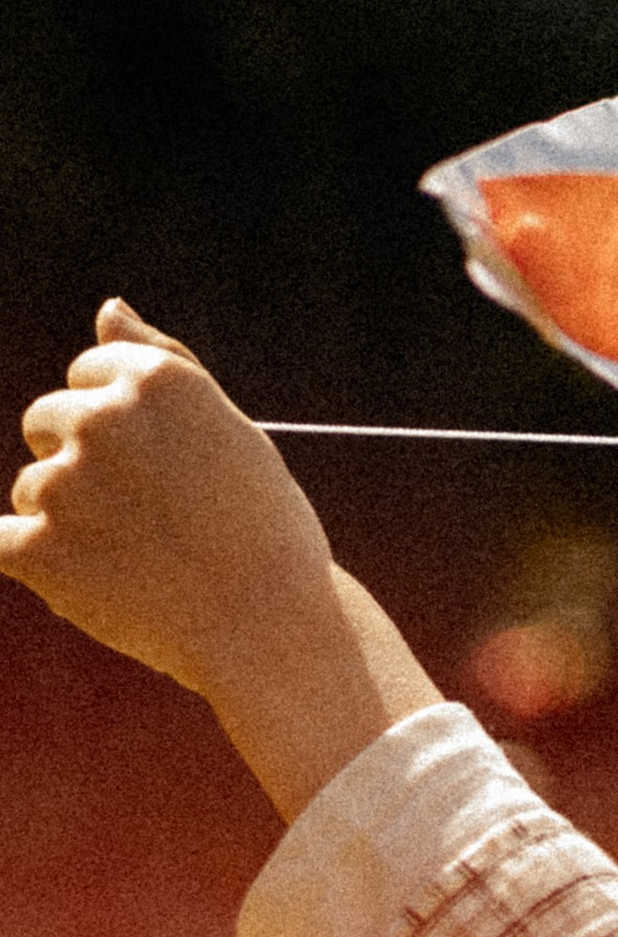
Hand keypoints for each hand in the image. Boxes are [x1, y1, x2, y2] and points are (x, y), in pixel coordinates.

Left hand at [3, 301, 443, 816]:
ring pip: (32, 489)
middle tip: (152, 520)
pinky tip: (90, 582)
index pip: (90, 373)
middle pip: (46, 422)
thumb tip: (107, 308)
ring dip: (68, 522)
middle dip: (83, 465)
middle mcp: (103, 417)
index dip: (128, 428)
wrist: (272, 628)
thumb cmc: (262, 528)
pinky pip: (4, 543)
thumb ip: (160, 362)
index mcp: (154, 379)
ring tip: (140, 561)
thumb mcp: (226, 428)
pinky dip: (36, 564)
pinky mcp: (36, 549)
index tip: (169, 472)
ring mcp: (64, 483)